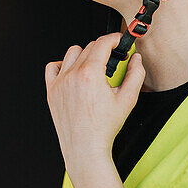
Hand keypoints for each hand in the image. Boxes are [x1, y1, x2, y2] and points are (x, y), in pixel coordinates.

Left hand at [45, 33, 145, 174]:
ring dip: (84, 55)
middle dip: (103, 50)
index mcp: (91, 74)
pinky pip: (53, 66)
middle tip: (112, 62)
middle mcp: (73, 75)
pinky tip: (73, 73)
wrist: (85, 148)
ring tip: (93, 69)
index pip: (102, 43)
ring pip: (72, 53)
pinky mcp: (51, 90)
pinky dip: (62, 65)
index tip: (119, 41)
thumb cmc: (104, 128)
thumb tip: (136, 59)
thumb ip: (136, 74)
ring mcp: (60, 82)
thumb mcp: (128, 100)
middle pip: (89, 47)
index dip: (114, 39)